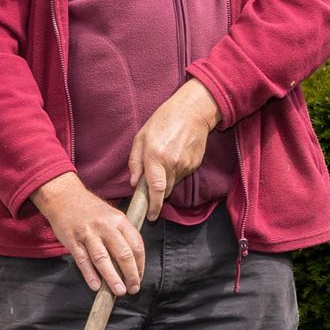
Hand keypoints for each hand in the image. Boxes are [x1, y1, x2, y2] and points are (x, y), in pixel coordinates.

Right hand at [30, 172, 143, 295]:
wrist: (64, 196)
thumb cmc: (90, 209)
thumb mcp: (112, 215)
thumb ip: (122, 234)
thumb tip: (131, 261)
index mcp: (119, 220)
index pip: (136, 245)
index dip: (140, 265)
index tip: (139, 277)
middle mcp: (105, 226)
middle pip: (123, 254)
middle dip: (130, 274)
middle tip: (133, 289)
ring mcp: (88, 234)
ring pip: (103, 259)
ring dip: (112, 278)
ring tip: (119, 291)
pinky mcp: (72, 240)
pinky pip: (83, 260)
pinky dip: (90, 274)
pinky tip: (96, 286)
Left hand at [129, 80, 222, 207]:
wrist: (191, 112)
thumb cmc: (162, 121)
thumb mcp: (141, 137)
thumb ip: (135, 161)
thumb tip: (134, 183)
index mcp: (155, 156)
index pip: (156, 189)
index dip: (154, 206)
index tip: (151, 216)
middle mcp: (171, 163)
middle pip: (164, 190)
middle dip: (157, 191)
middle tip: (153, 178)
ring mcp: (185, 165)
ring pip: (173, 183)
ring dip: (166, 179)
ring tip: (164, 160)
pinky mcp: (194, 164)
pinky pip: (182, 175)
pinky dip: (176, 171)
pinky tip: (174, 156)